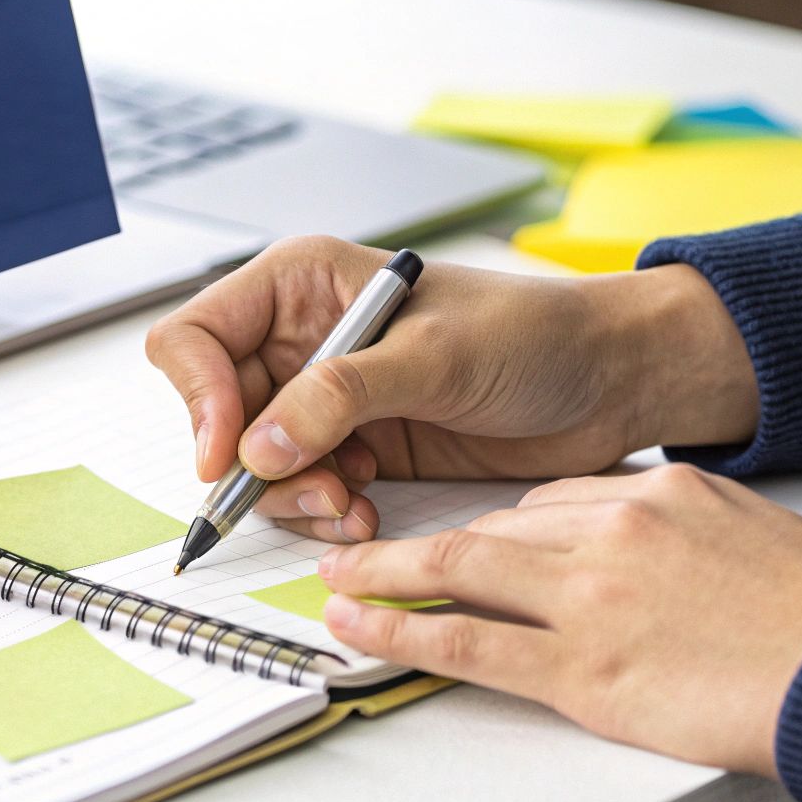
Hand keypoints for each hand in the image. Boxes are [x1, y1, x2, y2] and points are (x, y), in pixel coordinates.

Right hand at [145, 236, 756, 542]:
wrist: (603, 382)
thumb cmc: (532, 334)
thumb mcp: (434, 356)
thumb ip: (340, 395)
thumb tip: (257, 445)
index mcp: (303, 285)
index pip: (198, 338)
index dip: (200, 398)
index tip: (229, 452)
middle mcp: (303, 341)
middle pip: (218, 414)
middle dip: (253, 465)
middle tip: (316, 488)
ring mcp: (327, 401)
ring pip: (256, 466)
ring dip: (294, 498)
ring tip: (353, 504)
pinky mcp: (357, 450)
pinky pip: (304, 494)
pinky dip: (326, 515)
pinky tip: (368, 512)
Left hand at [314, 464, 801, 775]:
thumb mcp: (756, 538)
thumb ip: (688, 537)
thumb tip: (652, 558)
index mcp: (660, 493)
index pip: (551, 505)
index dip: (499, 533)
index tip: (466, 546)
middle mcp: (614, 531)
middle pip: (494, 528)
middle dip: (422, 544)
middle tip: (369, 552)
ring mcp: (592, 598)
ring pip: (460, 572)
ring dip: (386, 575)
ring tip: (339, 582)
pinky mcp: (584, 669)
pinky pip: (470, 645)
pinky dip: (404, 634)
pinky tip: (361, 630)